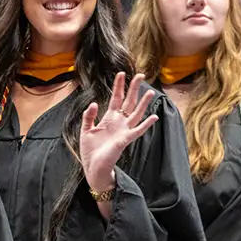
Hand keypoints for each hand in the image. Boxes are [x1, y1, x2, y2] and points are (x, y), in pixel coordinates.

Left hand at [80, 72, 157, 191]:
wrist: (93, 167)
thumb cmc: (90, 150)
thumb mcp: (85, 130)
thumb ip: (89, 116)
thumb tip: (94, 103)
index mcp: (109, 118)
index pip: (116, 98)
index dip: (119, 86)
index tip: (121, 73)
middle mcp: (119, 122)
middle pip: (129, 102)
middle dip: (134, 89)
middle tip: (141, 75)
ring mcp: (123, 130)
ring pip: (136, 113)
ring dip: (143, 103)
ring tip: (150, 92)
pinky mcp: (125, 140)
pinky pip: (138, 131)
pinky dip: (146, 124)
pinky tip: (154, 117)